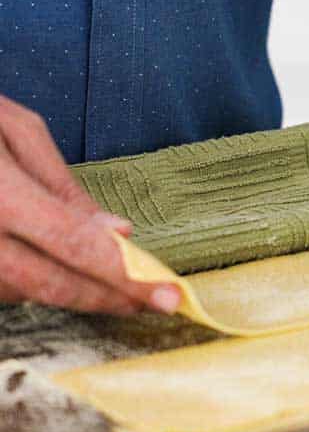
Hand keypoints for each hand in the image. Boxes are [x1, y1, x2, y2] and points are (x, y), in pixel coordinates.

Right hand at [0, 95, 179, 315]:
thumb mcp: (11, 128)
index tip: (169, 295)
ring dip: (66, 288)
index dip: (124, 275)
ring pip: (16, 292)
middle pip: (47, 285)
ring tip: (107, 279)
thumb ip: (62, 186)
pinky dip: (26, 281)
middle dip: (106, 298)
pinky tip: (53, 267)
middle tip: (154, 303)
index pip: (73, 245)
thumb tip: (115, 234)